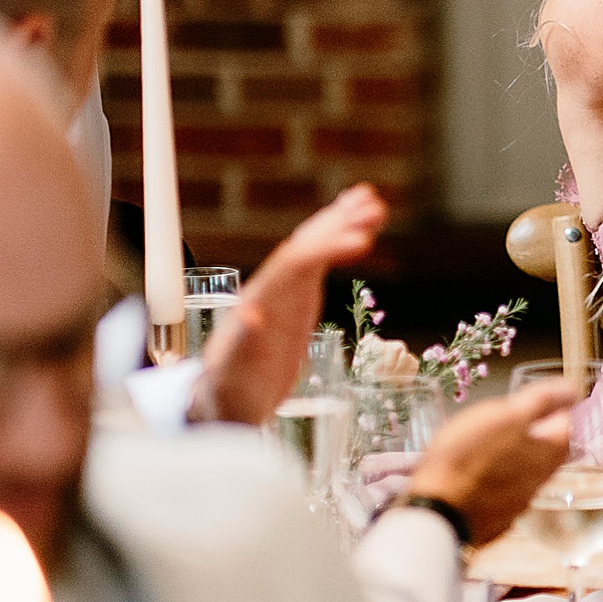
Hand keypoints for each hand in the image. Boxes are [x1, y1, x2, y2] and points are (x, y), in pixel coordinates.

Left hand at [192, 183, 388, 423]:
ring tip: (373, 203)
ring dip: (341, 223)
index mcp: (258, 299)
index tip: (362, 241)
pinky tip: (356, 225)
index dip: (327, 248)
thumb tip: (251, 313)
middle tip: (375, 207)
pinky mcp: (296, 297)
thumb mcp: (234, 373)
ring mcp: (284, 290)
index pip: (294, 264)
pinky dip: (336, 240)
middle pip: (306, 246)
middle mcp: (271, 286)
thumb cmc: (230, 390)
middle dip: (339, 225)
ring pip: (314, 247)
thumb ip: (242, 344)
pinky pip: (318, 261)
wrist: (226, 399)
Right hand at [408, 379, 575, 544]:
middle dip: (531, 430)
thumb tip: (571, 391)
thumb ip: (541, 401)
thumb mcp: (505, 415)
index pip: (567, 420)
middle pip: (546, 448)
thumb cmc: (468, 457)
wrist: (437, 511)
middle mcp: (541, 481)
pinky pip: (501, 490)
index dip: (551, 404)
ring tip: (484, 442)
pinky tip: (472, 470)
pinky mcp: (495, 518)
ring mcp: (518, 503)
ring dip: (510, 454)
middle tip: (505, 417)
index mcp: (550, 453)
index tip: (530, 398)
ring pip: (523, 470)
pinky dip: (492, 476)